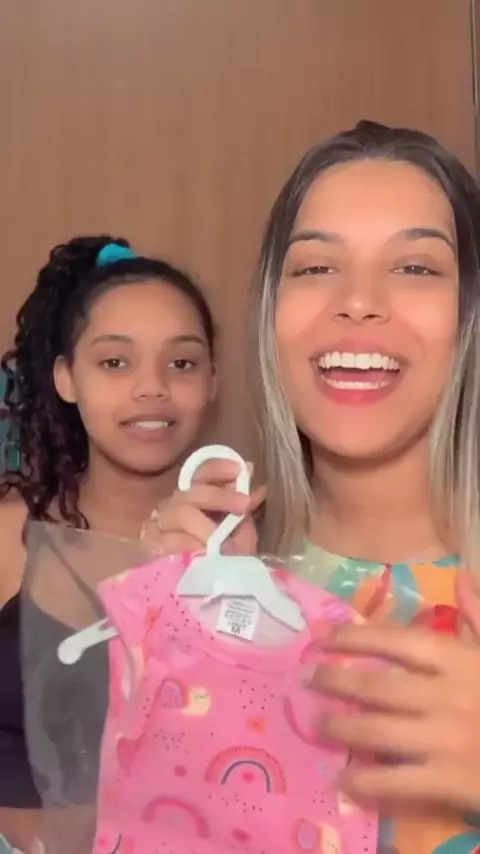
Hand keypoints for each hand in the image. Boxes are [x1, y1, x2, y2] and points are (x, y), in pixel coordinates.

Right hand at [142, 459, 263, 555]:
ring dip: (206, 526)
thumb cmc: (223, 563)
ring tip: (222, 545)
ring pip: (180, 513)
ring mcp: (157, 530)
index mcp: (193, 501)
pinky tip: (202, 555)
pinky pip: (169, 541)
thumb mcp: (240, 535)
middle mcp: (171, 510)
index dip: (217, 468)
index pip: (198, 475)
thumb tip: (259, 488)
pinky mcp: (149, 551)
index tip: (239, 470)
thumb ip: (244, 512)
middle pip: (190, 493)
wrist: (203, 599)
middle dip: (220, 495)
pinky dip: (190, 546)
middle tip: (243, 505)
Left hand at [310, 572, 479, 811]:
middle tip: (308, 679)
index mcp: (459, 661)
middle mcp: (446, 696)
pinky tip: (344, 780)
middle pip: (378, 686)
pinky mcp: (450, 781)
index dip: (355, 636)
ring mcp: (445, 740)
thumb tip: (463, 576)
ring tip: (317, 725)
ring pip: (378, 731)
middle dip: (337, 681)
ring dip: (342, 728)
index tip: (323, 635)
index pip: (397, 641)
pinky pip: (398, 781)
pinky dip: (367, 782)